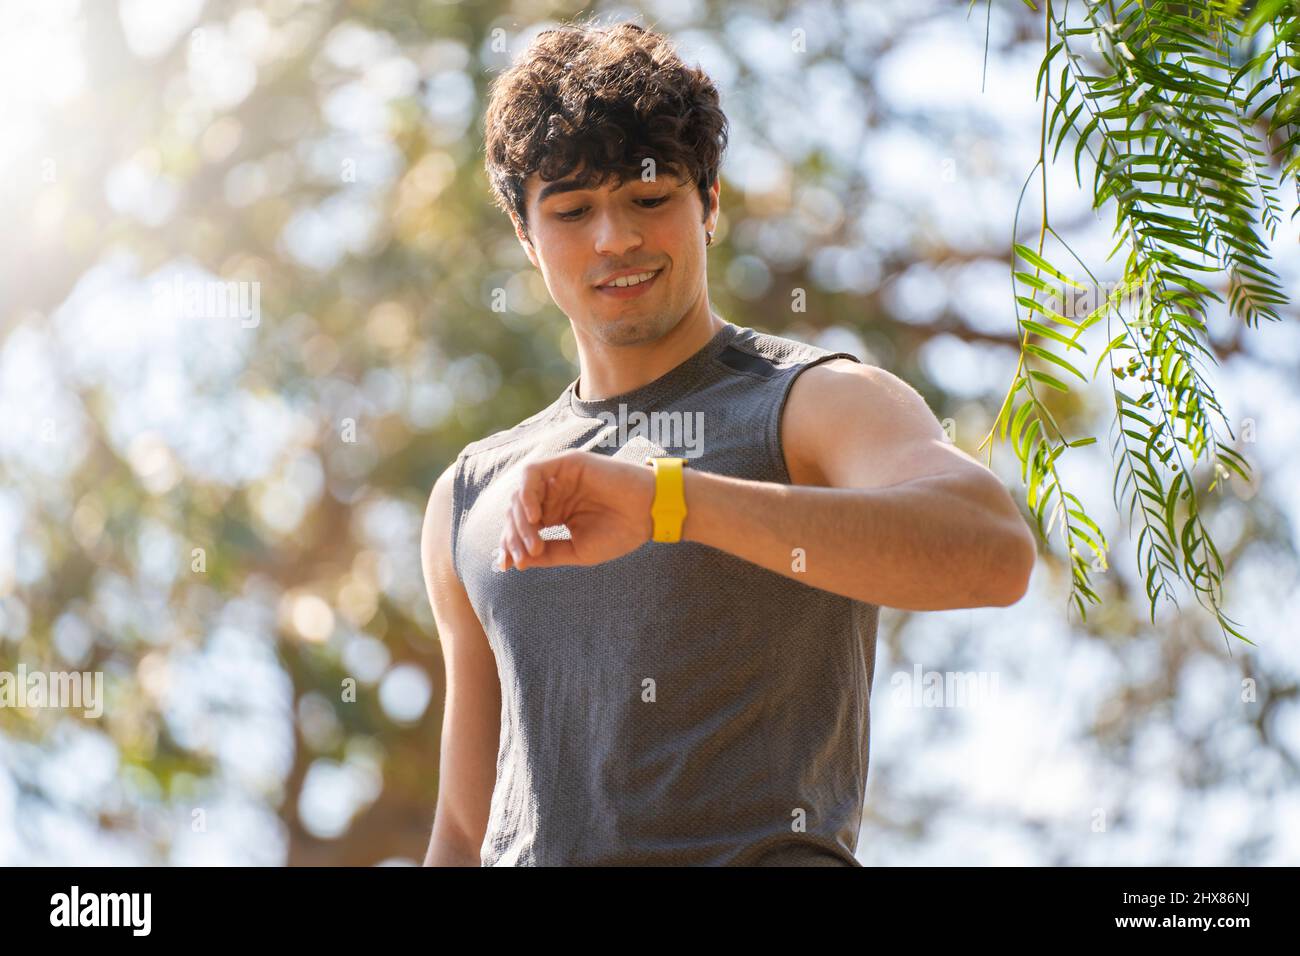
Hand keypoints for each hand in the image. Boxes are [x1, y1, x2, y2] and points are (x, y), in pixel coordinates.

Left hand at [497, 450, 655, 569]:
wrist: (649, 514)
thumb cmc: (620, 533)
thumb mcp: (577, 550)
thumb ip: (547, 553)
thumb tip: (516, 563)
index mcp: (555, 513)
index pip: (521, 526)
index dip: (510, 545)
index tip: (507, 566)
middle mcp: (553, 494)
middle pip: (516, 511)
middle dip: (514, 535)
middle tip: (523, 556)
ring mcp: (559, 478)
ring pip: (521, 493)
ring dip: (521, 518)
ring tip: (534, 539)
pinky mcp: (567, 463)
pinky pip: (533, 473)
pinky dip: (528, 493)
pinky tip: (536, 516)